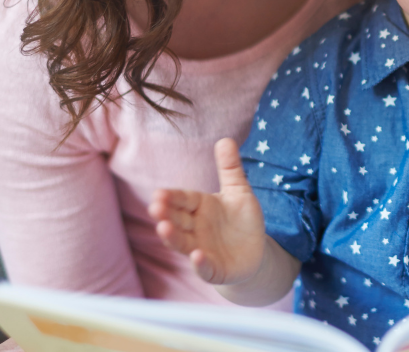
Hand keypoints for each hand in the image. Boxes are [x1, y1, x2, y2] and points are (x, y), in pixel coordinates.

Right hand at [148, 138, 266, 284]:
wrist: (254, 252)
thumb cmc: (242, 220)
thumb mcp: (239, 191)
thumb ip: (230, 168)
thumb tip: (225, 139)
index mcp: (200, 206)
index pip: (183, 199)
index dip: (172, 198)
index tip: (159, 193)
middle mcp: (195, 228)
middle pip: (177, 220)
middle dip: (165, 214)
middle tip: (154, 208)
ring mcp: (201, 249)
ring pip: (182, 243)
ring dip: (172, 237)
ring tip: (163, 228)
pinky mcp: (214, 269)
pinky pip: (204, 267)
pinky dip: (199, 263)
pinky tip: (196, 256)